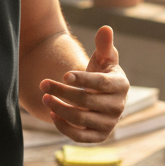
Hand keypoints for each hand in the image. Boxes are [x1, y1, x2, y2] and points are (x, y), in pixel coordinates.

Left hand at [38, 26, 128, 142]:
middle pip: (86, 101)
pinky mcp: (99, 136)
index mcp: (121, 85)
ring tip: (45, 97)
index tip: (64, 75)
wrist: (101, 97)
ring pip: (80, 119)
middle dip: (62, 91)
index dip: (82, 79)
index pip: (101, 83)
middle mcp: (118, 107)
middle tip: (43, 83)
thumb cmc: (101, 73)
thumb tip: (105, 28)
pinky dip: (63, 126)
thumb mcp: (103, 58)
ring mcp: (109, 123)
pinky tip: (52, 113)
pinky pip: (80, 137)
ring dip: (59, 108)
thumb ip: (104, 44)